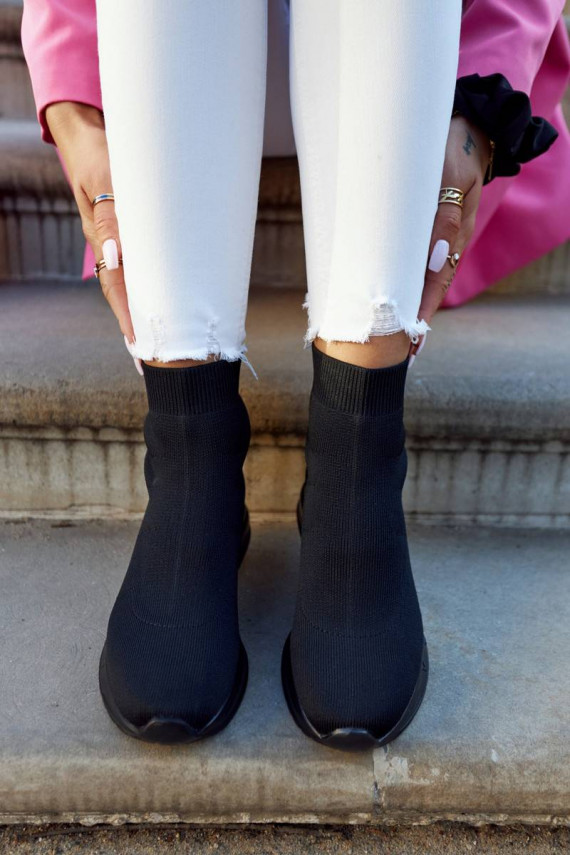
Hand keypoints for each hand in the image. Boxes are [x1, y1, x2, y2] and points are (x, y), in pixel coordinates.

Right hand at [45, 102, 133, 342]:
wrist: (91, 134)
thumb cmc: (100, 154)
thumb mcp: (105, 180)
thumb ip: (111, 216)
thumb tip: (115, 257)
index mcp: (102, 239)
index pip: (117, 287)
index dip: (129, 317)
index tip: (139, 346)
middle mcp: (111, 245)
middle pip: (126, 292)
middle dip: (139, 325)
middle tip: (152, 358)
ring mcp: (120, 239)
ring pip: (135, 281)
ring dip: (147, 309)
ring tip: (157, 341)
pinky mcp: (131, 230)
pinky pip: (144, 263)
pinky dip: (152, 285)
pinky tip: (162, 300)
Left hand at [413, 115, 489, 351]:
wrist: (465, 124)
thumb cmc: (451, 147)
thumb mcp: (448, 177)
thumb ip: (442, 217)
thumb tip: (437, 258)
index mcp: (452, 233)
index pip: (435, 282)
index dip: (421, 311)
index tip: (410, 339)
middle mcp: (446, 239)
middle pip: (427, 286)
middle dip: (412, 317)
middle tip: (399, 350)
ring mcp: (438, 233)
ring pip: (421, 275)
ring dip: (407, 302)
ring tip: (396, 334)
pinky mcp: (427, 225)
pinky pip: (414, 257)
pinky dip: (404, 278)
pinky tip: (394, 292)